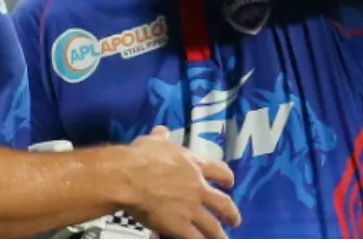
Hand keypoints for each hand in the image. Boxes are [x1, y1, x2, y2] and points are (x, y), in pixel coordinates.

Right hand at [121, 126, 240, 238]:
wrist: (128, 177)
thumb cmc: (139, 156)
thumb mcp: (152, 142)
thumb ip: (161, 138)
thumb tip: (162, 131)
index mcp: (194, 164)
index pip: (220, 170)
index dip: (227, 177)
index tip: (230, 183)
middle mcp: (198, 187)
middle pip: (223, 203)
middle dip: (231, 213)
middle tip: (234, 219)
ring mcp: (191, 208)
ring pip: (213, 225)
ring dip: (219, 233)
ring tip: (223, 238)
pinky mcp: (180, 225)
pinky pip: (196, 238)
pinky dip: (201, 241)